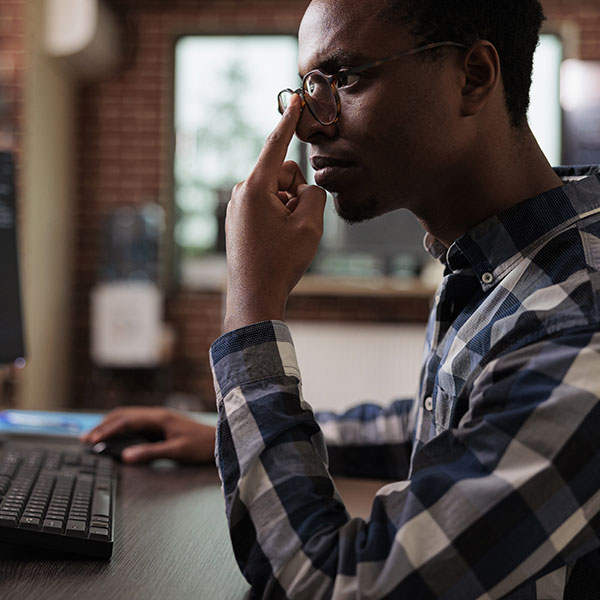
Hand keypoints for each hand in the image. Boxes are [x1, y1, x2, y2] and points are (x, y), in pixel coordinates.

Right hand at [80, 407, 215, 463]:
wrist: (219, 441)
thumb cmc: (201, 445)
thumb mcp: (176, 451)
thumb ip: (151, 453)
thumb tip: (126, 456)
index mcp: (159, 417)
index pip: (126, 420)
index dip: (107, 429)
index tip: (92, 439)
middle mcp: (157, 414)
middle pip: (124, 415)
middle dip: (103, 425)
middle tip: (85, 438)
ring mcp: (159, 418)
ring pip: (129, 417)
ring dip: (111, 425)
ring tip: (94, 436)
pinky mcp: (161, 425)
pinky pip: (136, 423)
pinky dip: (121, 428)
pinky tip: (115, 436)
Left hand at [224, 94, 326, 330]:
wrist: (254, 297)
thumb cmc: (280, 262)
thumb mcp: (309, 226)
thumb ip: (314, 195)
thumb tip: (305, 189)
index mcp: (255, 188)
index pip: (276, 146)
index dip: (289, 123)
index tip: (295, 100)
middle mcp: (241, 193)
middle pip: (283, 175)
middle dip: (296, 193)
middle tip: (297, 226)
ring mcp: (237, 208)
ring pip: (277, 193)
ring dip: (289, 209)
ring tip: (286, 239)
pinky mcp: (238, 221)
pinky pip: (266, 207)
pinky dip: (279, 218)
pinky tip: (276, 243)